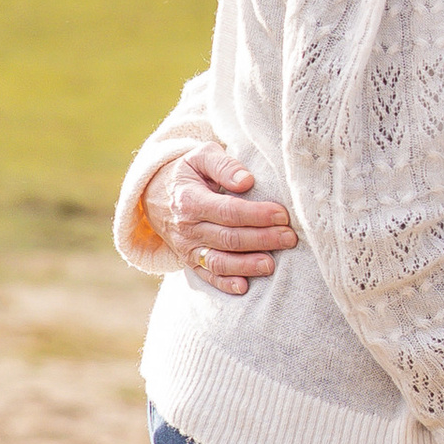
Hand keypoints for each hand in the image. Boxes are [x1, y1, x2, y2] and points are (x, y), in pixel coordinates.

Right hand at [145, 146, 295, 295]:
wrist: (154, 194)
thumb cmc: (187, 172)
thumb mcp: (200, 157)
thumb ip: (224, 164)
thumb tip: (247, 180)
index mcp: (190, 200)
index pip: (228, 211)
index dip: (257, 215)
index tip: (282, 215)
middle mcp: (187, 227)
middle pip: (229, 238)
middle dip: (262, 239)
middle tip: (290, 238)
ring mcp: (187, 247)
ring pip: (218, 261)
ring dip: (246, 265)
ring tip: (271, 264)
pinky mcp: (190, 260)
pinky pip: (207, 276)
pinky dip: (224, 284)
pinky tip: (244, 286)